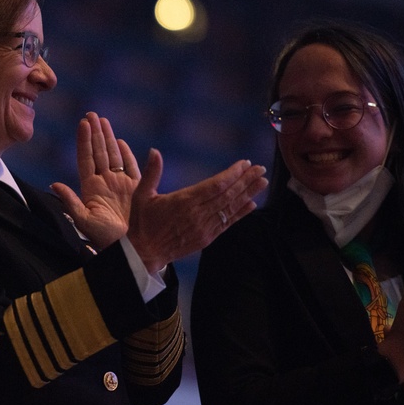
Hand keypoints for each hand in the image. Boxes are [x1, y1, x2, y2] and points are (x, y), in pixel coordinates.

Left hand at [52, 112, 137, 248]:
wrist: (130, 247)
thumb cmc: (105, 239)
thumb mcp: (84, 221)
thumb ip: (71, 202)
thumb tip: (54, 184)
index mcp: (91, 188)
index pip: (86, 159)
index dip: (84, 141)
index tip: (82, 124)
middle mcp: (105, 183)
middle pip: (99, 152)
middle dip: (95, 133)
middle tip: (91, 114)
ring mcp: (120, 184)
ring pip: (113, 155)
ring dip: (108, 138)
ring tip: (102, 121)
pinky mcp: (136, 189)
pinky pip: (131, 167)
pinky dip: (126, 154)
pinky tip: (120, 142)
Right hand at [126, 150, 266, 271]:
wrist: (144, 253)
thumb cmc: (142, 222)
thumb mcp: (141, 195)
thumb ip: (151, 173)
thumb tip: (154, 151)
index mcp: (184, 201)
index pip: (215, 185)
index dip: (232, 174)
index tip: (245, 164)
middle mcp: (197, 214)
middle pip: (227, 195)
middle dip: (245, 181)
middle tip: (260, 169)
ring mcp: (204, 228)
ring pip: (230, 208)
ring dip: (248, 194)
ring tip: (262, 182)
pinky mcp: (206, 238)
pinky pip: (227, 223)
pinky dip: (240, 213)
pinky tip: (252, 204)